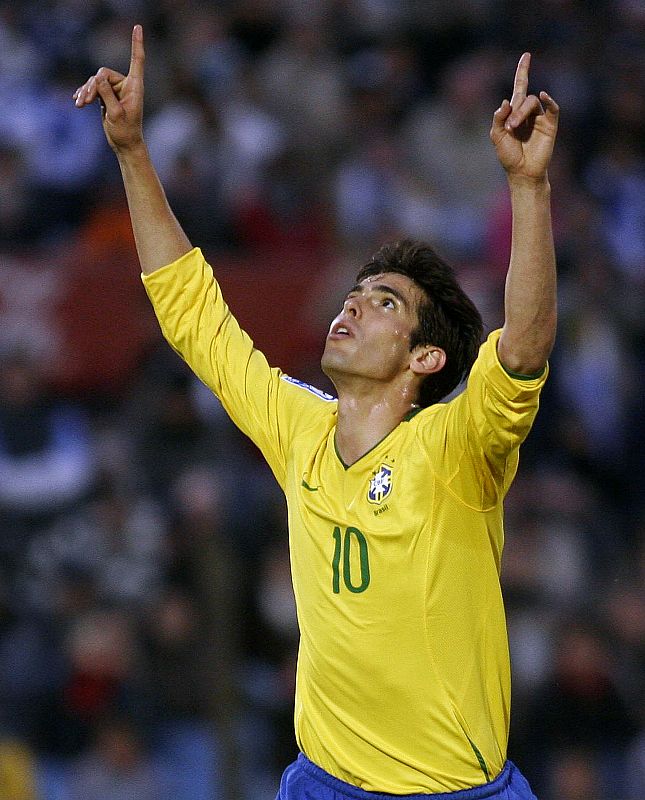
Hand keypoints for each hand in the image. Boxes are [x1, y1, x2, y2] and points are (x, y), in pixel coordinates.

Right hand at [73, 24, 144, 153]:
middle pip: (103, 73)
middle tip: (85, 101)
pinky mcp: (107, 96)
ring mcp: (116, 90)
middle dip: (93, 86)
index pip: (136, 60)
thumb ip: (107, 94)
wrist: (124, 144)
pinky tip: (77, 101)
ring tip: (80, 104)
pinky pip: (93, 88)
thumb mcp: (115, 113)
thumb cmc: (125, 131)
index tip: (137, 27)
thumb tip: (97, 77)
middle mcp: (126, 85)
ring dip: (86, 92)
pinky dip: (85, 94)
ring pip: (95, 81)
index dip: (136, 43)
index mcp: (135, 87)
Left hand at [490, 53, 558, 182]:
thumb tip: (506, 102)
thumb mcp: (497, 137)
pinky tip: (543, 95)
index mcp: (514, 113)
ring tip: (514, 128)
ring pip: (533, 103)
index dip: (523, 71)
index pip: (520, 87)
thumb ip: (498, 119)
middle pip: (523, 98)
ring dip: (522, 113)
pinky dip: (549, 100)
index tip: (526, 55)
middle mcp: (528, 113)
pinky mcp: (550, 125)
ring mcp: (540, 118)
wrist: (522, 172)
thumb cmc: (509, 156)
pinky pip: (552, 108)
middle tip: (510, 128)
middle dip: (515, 111)